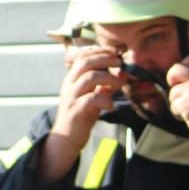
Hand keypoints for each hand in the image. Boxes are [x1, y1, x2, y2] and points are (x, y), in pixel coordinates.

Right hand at [38, 44, 123, 180]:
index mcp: (72, 78)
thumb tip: (122, 74)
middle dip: (105, 59)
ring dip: (109, 78)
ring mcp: (71, 97)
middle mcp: (70, 84)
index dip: (99, 51)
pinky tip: (111, 106)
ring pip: (89, 78)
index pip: (82, 56)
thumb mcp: (93, 96)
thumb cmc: (81, 115)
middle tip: (120, 63)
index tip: (115, 53)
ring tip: (120, 83)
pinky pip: (91, 99)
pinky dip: (105, 100)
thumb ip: (105, 85)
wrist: (66, 138)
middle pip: (85, 62)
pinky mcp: (75, 111)